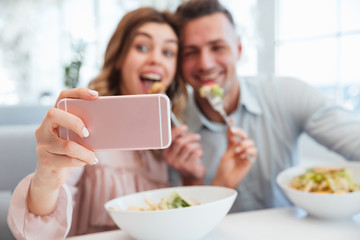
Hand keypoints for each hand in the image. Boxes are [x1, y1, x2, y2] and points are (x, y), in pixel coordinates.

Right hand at [28, 88, 98, 214]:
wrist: (50, 177)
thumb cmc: (68, 153)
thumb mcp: (75, 138)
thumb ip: (84, 129)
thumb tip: (108, 124)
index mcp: (54, 119)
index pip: (62, 97)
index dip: (77, 93)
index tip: (95, 96)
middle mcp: (44, 128)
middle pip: (54, 114)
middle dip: (74, 122)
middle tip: (88, 133)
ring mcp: (42, 145)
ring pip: (67, 145)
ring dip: (86, 152)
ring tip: (93, 156)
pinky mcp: (45, 161)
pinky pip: (68, 160)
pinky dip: (82, 161)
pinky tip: (87, 162)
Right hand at [163, 125, 204, 184]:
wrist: (193, 175)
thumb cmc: (188, 158)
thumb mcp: (181, 149)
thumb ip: (179, 140)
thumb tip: (182, 127)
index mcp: (166, 153)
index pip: (168, 139)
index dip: (176, 131)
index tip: (185, 127)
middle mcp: (170, 159)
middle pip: (180, 142)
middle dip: (191, 137)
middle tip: (198, 137)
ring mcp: (178, 164)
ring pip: (189, 147)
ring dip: (197, 146)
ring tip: (198, 149)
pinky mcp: (187, 167)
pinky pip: (195, 153)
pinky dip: (200, 152)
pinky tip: (199, 156)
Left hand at [212, 126, 256, 188]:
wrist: (225, 179)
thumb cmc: (224, 168)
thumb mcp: (227, 151)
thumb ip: (230, 140)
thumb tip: (230, 127)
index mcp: (233, 145)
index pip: (235, 133)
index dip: (233, 126)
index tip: (230, 119)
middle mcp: (241, 148)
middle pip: (244, 135)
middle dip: (240, 132)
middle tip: (233, 132)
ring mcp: (246, 154)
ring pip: (251, 142)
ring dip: (243, 144)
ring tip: (237, 151)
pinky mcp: (250, 160)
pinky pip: (254, 151)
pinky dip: (248, 151)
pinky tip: (242, 156)